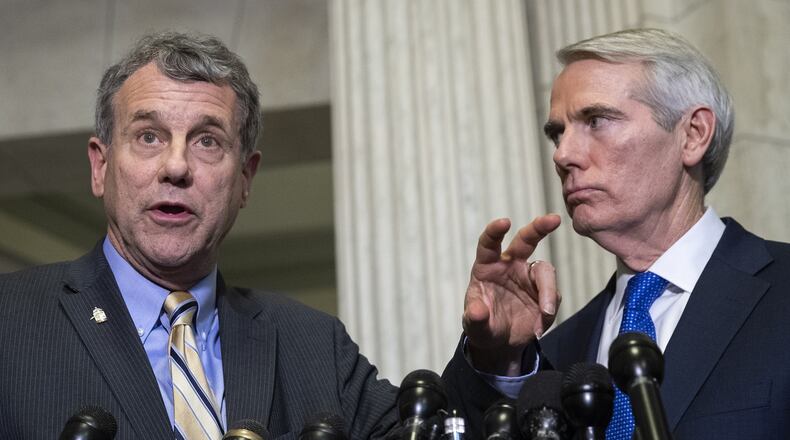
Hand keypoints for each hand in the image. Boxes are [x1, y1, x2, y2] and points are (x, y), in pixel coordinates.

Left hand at [463, 214, 560, 374]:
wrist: (501, 342)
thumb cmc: (482, 325)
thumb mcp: (474, 325)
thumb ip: (475, 318)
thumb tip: (477, 312)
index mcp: (488, 266)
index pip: (490, 243)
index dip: (495, 231)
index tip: (504, 222)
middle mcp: (510, 265)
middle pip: (526, 239)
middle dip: (539, 227)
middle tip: (554, 219)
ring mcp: (529, 277)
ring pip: (544, 270)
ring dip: (547, 291)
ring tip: (545, 314)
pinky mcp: (545, 292)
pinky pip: (553, 296)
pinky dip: (548, 312)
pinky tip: (538, 328)